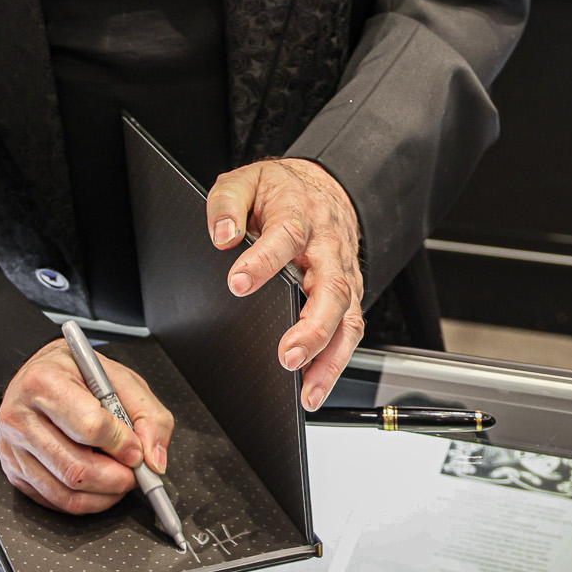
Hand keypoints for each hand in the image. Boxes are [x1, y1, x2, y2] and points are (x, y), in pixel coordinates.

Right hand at [0, 339, 174, 513]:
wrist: (36, 378)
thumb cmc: (76, 375)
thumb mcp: (119, 377)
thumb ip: (147, 414)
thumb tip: (153, 460)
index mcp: (44, 382)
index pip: (90, 426)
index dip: (122, 443)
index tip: (136, 448)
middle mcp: (20, 416)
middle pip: (77, 469)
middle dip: (117, 479)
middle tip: (133, 473)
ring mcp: (13, 448)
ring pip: (67, 492)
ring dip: (105, 494)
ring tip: (118, 478)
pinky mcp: (14, 471)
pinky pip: (56, 501)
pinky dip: (86, 501)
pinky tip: (97, 483)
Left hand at [206, 158, 363, 412]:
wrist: (321, 186)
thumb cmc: (279, 190)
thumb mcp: (245, 181)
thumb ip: (227, 203)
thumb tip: (221, 235)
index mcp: (298, 214)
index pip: (285, 235)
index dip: (263, 261)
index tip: (238, 282)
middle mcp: (327, 247)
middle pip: (331, 288)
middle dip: (312, 328)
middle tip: (287, 356)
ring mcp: (343, 272)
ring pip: (348, 318)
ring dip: (329, 358)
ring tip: (306, 391)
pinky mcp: (349, 293)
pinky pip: (350, 330)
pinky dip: (335, 362)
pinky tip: (315, 387)